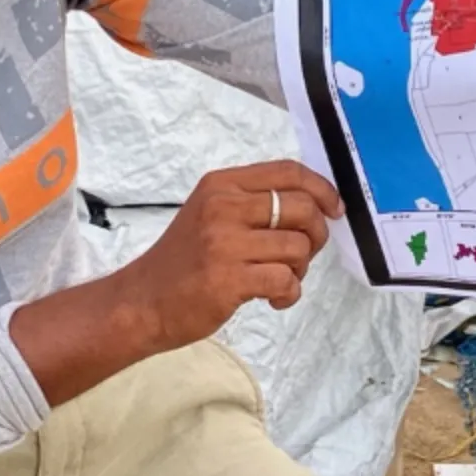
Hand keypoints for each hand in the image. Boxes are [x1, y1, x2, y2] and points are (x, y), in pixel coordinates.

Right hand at [119, 161, 340, 346]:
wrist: (141, 302)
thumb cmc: (182, 262)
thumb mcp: (211, 215)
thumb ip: (252, 205)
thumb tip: (315, 207)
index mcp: (221, 185)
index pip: (288, 172)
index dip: (322, 189)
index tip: (334, 209)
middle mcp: (223, 207)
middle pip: (302, 208)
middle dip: (316, 235)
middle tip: (301, 256)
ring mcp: (225, 243)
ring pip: (299, 247)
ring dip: (299, 270)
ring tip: (278, 280)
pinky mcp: (229, 279)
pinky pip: (286, 280)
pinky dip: (289, 294)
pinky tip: (271, 299)